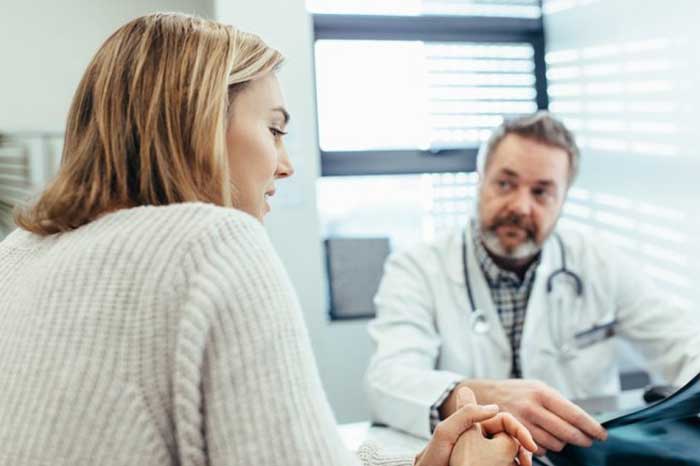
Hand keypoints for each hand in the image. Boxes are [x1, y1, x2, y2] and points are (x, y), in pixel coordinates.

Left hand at [415, 387, 536, 465]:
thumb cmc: (433, 458)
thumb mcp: (445, 432)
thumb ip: (466, 414)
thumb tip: (495, 408)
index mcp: (472, 425)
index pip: (503, 420)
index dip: (518, 430)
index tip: (530, 445)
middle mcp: (479, 438)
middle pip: (510, 438)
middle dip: (522, 448)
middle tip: (528, 463)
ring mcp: (483, 455)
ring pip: (510, 454)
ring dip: (520, 459)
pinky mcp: (485, 464)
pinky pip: (505, 464)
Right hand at [445, 379, 606, 455]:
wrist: (486, 395)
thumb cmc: (518, 392)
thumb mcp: (538, 388)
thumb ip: (559, 403)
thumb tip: (585, 422)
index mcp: (542, 393)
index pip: (575, 414)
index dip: (592, 427)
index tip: (602, 435)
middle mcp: (532, 407)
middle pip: (567, 433)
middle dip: (582, 439)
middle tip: (587, 441)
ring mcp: (522, 423)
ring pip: (555, 444)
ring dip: (562, 443)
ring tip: (559, 435)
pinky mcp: (514, 435)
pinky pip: (540, 450)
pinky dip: (545, 447)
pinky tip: (540, 437)